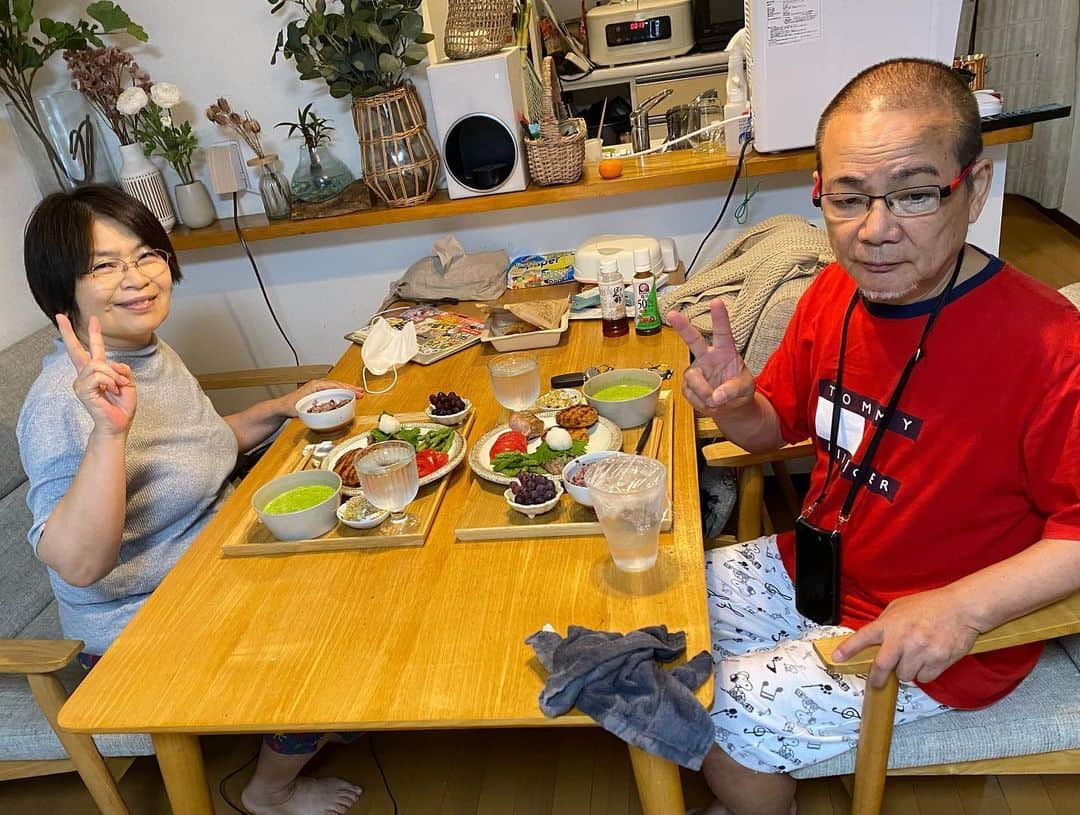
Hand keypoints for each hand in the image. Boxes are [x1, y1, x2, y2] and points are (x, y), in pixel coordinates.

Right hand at [57, 314, 135, 435]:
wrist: (118, 424)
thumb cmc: (121, 406)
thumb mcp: (127, 382)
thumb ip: (120, 368)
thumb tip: (111, 364)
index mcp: (97, 372)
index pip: (92, 350)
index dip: (93, 334)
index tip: (93, 319)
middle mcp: (86, 375)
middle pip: (76, 350)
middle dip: (68, 332)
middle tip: (61, 316)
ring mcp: (81, 382)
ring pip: (98, 364)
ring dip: (114, 376)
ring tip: (117, 387)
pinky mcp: (82, 390)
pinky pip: (99, 375)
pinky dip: (111, 381)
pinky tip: (111, 391)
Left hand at [279, 380, 363, 417]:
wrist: (282, 407)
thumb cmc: (290, 405)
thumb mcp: (302, 406)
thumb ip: (313, 406)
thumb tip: (324, 408)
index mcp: (315, 385)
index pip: (334, 385)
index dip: (346, 389)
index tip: (355, 392)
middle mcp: (317, 385)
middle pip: (337, 385)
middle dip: (350, 388)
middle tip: (361, 392)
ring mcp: (318, 389)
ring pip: (336, 387)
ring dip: (346, 390)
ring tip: (357, 393)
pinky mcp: (318, 393)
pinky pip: (332, 391)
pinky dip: (341, 393)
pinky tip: (346, 397)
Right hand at [666, 299, 754, 416]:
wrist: (730, 408)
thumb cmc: (739, 391)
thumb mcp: (745, 389)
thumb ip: (732, 390)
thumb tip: (715, 396)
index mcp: (725, 351)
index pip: (723, 332)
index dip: (720, 317)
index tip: (717, 301)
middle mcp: (708, 357)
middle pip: (693, 339)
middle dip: (682, 327)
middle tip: (672, 314)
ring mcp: (696, 371)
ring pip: (693, 377)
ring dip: (703, 391)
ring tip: (715, 401)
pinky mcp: (687, 385)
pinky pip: (690, 393)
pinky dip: (701, 402)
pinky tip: (708, 403)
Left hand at [832, 586, 981, 687]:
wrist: (961, 608)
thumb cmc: (932, 605)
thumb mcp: (900, 607)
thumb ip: (887, 623)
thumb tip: (877, 638)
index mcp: (890, 624)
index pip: (862, 638)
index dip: (847, 650)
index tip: (837, 658)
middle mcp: (902, 639)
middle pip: (881, 668)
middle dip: (876, 679)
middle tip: (876, 682)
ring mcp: (919, 652)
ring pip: (905, 676)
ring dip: (907, 672)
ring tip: (915, 658)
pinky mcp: (937, 662)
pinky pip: (924, 678)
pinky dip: (924, 674)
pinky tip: (928, 661)